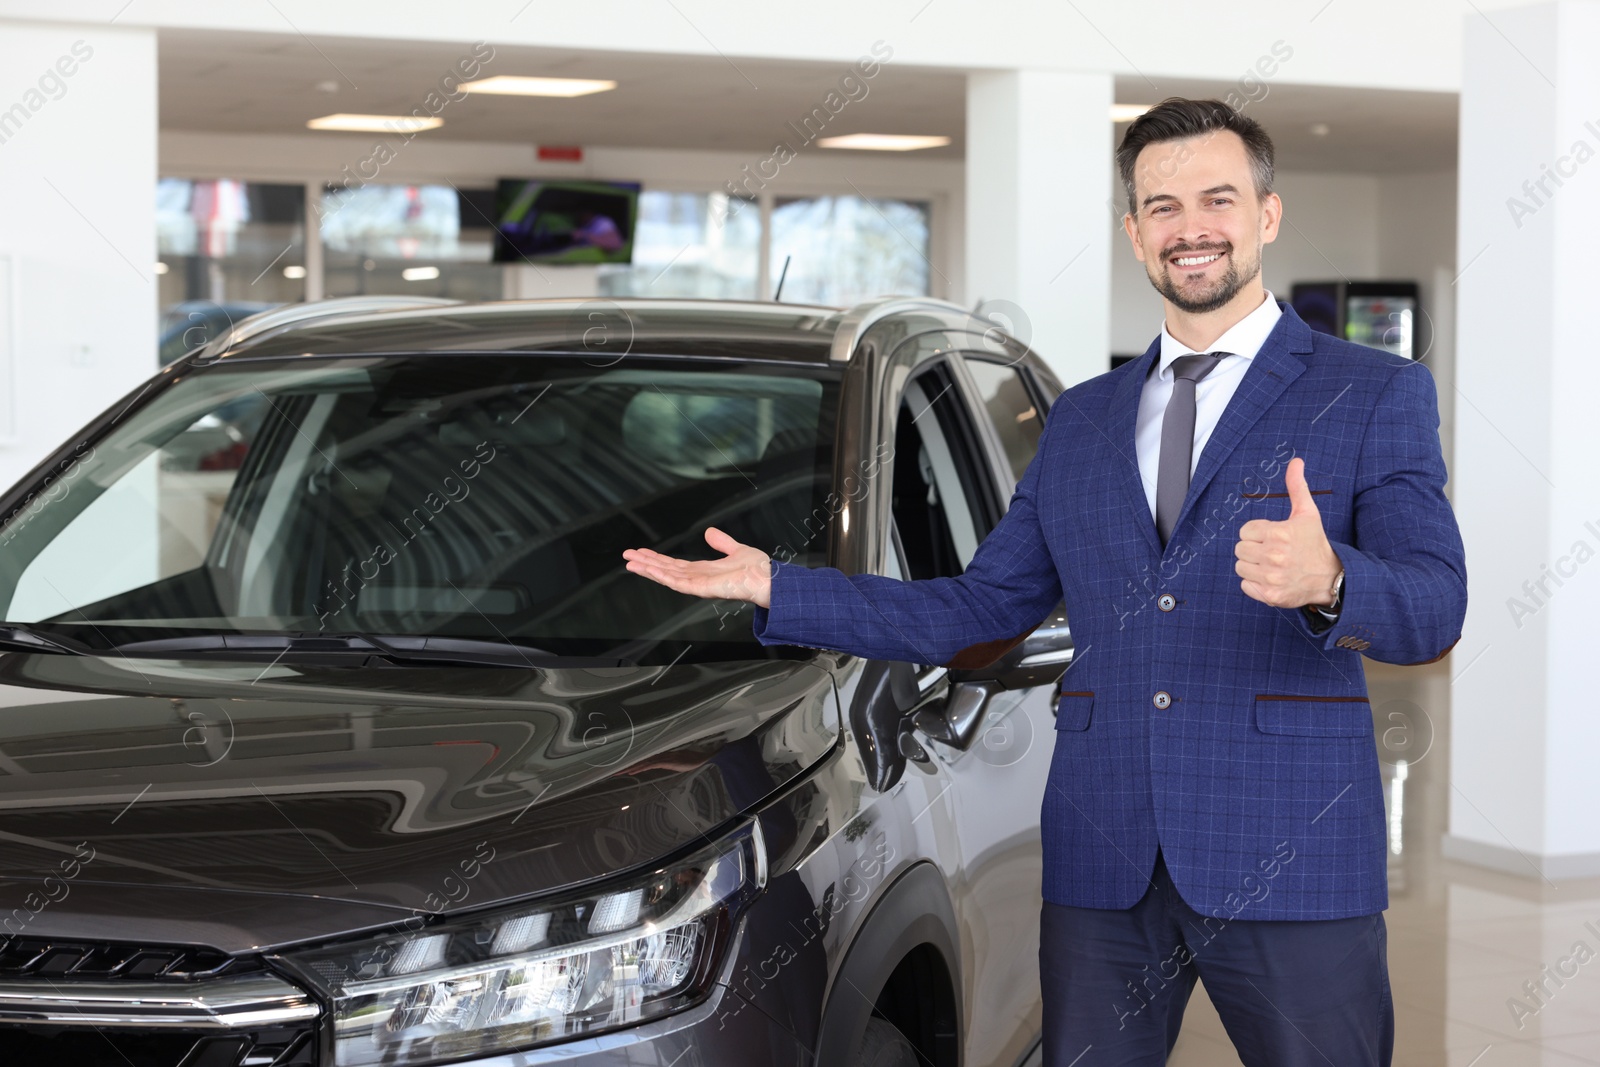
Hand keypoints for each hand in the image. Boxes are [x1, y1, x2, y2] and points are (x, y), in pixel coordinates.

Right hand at [622, 527, 772, 607]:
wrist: (769, 579)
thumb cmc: (758, 570)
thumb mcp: (736, 549)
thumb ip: (722, 542)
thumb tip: (709, 532)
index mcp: (704, 570)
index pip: (674, 565)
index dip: (657, 558)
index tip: (642, 552)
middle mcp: (698, 578)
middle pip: (666, 570)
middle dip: (646, 563)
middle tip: (627, 557)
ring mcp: (698, 585)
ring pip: (667, 577)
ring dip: (648, 569)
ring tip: (630, 563)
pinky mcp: (702, 588)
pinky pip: (677, 582)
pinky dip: (662, 576)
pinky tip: (649, 569)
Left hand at [1234, 457, 1341, 608]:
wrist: (1330, 578)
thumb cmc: (1315, 543)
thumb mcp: (1307, 513)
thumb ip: (1297, 487)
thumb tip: (1295, 461)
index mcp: (1280, 533)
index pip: (1245, 531)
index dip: (1257, 533)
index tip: (1273, 537)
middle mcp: (1274, 556)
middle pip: (1240, 548)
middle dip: (1254, 548)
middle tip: (1273, 551)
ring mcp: (1272, 578)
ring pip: (1240, 566)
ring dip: (1252, 565)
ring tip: (1272, 564)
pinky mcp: (1270, 596)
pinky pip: (1245, 585)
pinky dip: (1255, 583)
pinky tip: (1271, 578)